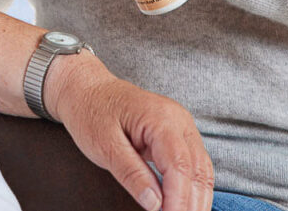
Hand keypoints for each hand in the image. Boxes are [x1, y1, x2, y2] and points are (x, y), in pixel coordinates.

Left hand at [48, 54, 213, 210]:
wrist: (86, 88)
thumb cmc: (91, 111)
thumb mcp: (104, 145)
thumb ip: (131, 174)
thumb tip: (155, 204)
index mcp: (161, 118)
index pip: (179, 167)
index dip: (178, 200)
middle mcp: (178, 120)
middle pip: (198, 170)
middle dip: (191, 204)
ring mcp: (181, 125)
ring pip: (202, 169)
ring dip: (196, 199)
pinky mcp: (178, 134)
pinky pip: (194, 164)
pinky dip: (192, 186)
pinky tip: (185, 204)